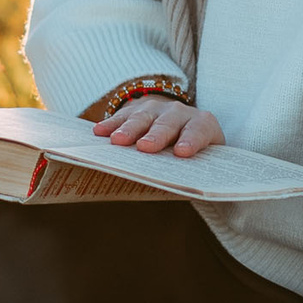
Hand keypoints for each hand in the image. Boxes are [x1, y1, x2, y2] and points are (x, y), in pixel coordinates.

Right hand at [91, 96, 223, 157]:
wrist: (181, 125)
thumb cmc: (194, 153)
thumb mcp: (202, 159)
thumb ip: (198, 170)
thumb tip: (193, 193)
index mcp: (202, 125)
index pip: (198, 131)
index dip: (191, 141)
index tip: (181, 152)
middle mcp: (179, 113)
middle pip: (167, 124)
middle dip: (155, 135)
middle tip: (145, 147)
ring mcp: (156, 108)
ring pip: (142, 117)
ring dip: (129, 129)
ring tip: (117, 140)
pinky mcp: (136, 109)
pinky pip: (122, 115)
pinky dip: (111, 123)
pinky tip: (99, 131)